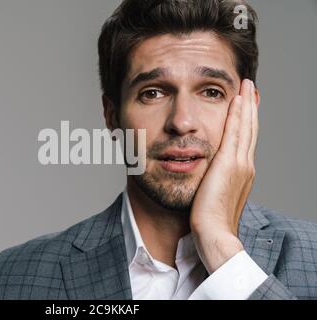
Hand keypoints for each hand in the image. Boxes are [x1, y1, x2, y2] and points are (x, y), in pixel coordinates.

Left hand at [190, 79, 258, 273]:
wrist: (213, 232)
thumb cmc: (209, 220)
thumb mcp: (213, 196)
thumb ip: (212, 182)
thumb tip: (204, 176)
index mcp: (241, 173)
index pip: (245, 141)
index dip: (246, 123)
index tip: (246, 107)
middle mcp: (245, 165)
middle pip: (249, 130)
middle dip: (250, 108)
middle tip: (251, 89)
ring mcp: (240, 163)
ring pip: (245, 127)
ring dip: (246, 105)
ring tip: (247, 87)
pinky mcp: (229, 163)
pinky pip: (235, 132)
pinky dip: (238, 115)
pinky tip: (238, 99)